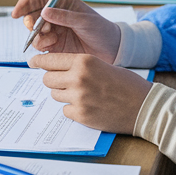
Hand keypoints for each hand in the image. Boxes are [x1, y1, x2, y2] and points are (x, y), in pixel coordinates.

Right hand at [12, 0, 120, 61]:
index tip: (17, 12)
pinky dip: (42, 46)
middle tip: (38, 28)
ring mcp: (53, 31)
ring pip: (33, 32)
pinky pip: (39, 46)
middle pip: (31, 16)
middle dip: (31, 22)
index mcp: (62, 2)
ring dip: (37, 36)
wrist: (111, 50)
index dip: (24, 4)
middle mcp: (55, 16)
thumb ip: (64, 16)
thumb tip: (45, 11)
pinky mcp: (54, 46)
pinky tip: (52, 45)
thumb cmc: (101, 30)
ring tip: (51, 38)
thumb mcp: (85, 20)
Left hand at [30, 53, 152, 132]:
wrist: (143, 105)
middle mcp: (78, 78)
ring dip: (64, 94)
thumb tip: (54, 68)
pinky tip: (88, 106)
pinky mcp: (81, 115)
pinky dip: (73, 109)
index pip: (50, 60)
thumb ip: (78, 66)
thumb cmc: (125, 83)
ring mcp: (78, 98)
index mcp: (83, 61)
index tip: (32, 62)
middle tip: (64, 82)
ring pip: (55, 94)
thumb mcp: (101, 65)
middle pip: (47, 78)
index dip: (39, 61)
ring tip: (83, 94)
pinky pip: (65, 110)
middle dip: (53, 80)